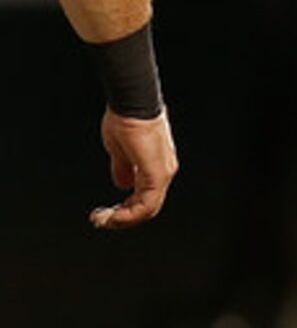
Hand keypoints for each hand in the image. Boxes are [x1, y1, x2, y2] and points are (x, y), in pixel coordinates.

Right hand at [93, 108, 176, 229]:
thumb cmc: (126, 121)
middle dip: (122, 218)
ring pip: (148, 209)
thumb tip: (122, 184)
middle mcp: (165, 172)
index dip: (126, 210)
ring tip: (102, 220)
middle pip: (148, 208)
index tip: (105, 214)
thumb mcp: (121, 151)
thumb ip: (123, 169)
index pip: (146, 198)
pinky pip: (147, 203)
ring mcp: (163, 174)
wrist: (131, 106)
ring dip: (123, 219)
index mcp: (157, 167)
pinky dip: (129, 214)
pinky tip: (112, 216)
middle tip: (100, 221)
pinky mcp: (157, 173)